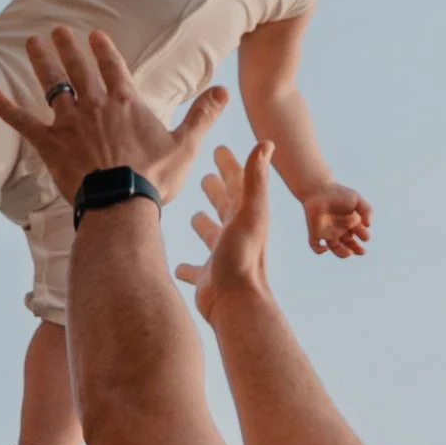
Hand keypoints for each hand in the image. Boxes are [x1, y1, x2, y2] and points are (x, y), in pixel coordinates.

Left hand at [0, 24, 227, 205]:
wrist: (122, 204)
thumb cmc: (154, 177)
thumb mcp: (185, 145)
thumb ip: (202, 115)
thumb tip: (223, 91)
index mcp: (125, 102)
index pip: (112, 66)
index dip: (102, 48)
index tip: (94, 34)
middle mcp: (95, 105)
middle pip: (79, 68)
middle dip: (67, 46)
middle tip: (56, 29)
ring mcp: (70, 123)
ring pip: (52, 84)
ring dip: (41, 61)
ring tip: (32, 42)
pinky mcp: (50, 144)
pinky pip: (23, 122)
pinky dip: (5, 107)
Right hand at [174, 141, 273, 327]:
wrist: (237, 303)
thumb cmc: (243, 256)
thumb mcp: (249, 212)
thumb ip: (255, 178)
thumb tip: (268, 141)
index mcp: (245, 216)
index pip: (237, 183)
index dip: (229, 165)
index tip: (219, 148)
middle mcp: (235, 234)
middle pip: (224, 207)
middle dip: (216, 191)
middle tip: (204, 176)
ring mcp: (221, 257)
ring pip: (211, 236)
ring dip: (204, 225)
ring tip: (193, 216)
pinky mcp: (207, 278)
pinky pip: (193, 270)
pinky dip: (186, 267)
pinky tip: (177, 267)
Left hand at [304, 181, 371, 258]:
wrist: (318, 188)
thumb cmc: (339, 193)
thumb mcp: (356, 199)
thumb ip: (367, 210)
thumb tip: (369, 225)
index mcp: (351, 223)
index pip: (360, 235)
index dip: (364, 236)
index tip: (362, 230)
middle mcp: (340, 230)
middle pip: (350, 245)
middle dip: (357, 250)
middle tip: (362, 251)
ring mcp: (327, 232)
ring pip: (336, 249)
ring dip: (342, 254)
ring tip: (349, 253)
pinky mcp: (315, 232)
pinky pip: (315, 246)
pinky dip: (319, 250)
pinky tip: (326, 247)